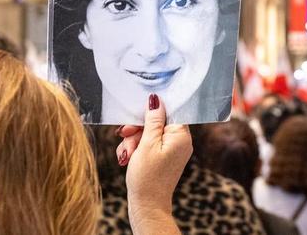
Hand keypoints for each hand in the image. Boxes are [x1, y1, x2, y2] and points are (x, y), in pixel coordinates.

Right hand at [116, 94, 191, 234]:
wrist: (147, 206)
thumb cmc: (147, 177)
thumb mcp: (146, 144)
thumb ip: (152, 120)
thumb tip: (156, 99)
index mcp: (180, 135)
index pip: (169, 110)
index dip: (151, 111)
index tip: (138, 116)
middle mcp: (179, 141)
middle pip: (156, 121)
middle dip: (137, 129)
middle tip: (125, 135)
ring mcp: (171, 149)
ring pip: (148, 132)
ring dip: (133, 140)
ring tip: (127, 154)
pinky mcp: (162, 156)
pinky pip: (147, 144)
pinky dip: (136, 148)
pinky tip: (128, 158)